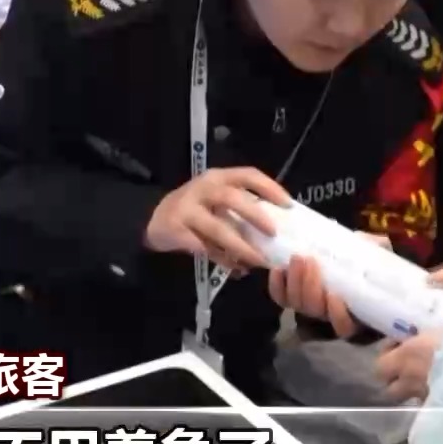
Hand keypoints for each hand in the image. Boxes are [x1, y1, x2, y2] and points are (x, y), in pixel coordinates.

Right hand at [143, 167, 283, 271]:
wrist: (152, 219)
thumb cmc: (195, 209)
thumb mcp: (216, 201)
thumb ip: (240, 209)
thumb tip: (276, 232)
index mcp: (218, 177)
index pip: (248, 175)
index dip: (270, 188)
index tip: (289, 204)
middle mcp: (203, 188)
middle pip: (232, 198)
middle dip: (256, 216)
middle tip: (274, 233)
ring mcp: (187, 209)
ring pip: (218, 228)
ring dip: (241, 246)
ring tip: (259, 260)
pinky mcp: (175, 230)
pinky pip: (203, 248)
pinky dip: (222, 259)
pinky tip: (236, 268)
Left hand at [268, 230, 390, 337]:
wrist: (340, 253)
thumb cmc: (363, 257)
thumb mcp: (375, 251)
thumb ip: (375, 248)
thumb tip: (369, 242)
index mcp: (355, 311)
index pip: (344, 327)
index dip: (337, 315)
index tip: (335, 295)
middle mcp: (329, 313)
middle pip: (315, 311)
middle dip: (310, 287)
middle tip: (310, 260)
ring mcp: (309, 305)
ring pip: (298, 304)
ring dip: (295, 281)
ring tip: (298, 257)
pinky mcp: (291, 296)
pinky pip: (281, 298)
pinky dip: (276, 285)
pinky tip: (278, 268)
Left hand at [372, 285, 442, 402]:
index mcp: (407, 354)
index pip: (380, 364)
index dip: (388, 355)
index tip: (402, 346)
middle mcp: (408, 379)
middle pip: (389, 386)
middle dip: (396, 378)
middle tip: (411, 365)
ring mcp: (422, 399)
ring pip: (407, 397)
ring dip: (413, 390)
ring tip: (430, 379)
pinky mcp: (438, 411)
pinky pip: (427, 406)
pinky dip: (432, 400)